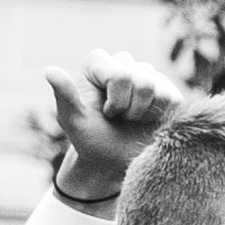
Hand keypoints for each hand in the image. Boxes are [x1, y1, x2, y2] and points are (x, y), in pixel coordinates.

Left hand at [39, 50, 177, 209]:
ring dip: (146, 113)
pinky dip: (162, 116)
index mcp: (98, 63)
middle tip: (120, 119)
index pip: (121, 74)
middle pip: (142, 80)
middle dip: (132, 109)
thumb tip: (50, 70)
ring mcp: (147, 74)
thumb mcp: (74, 122)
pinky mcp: (168, 90)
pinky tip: (149, 121)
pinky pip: (174, 98)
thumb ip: (65, 95)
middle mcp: (123, 62)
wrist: (114, 162)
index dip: (117, 101)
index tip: (106, 113)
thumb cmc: (91, 140)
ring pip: (159, 89)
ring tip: (133, 120)